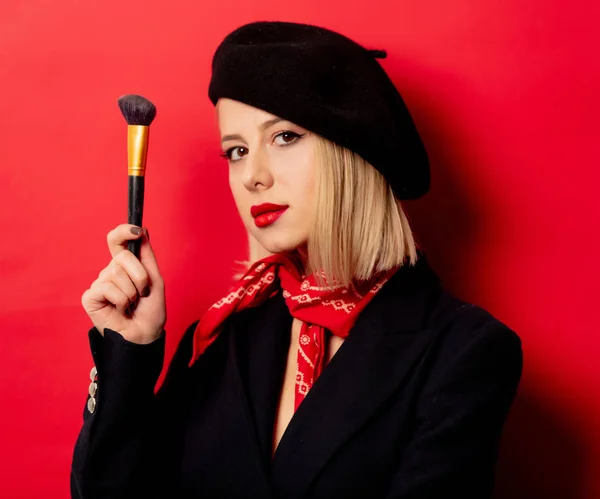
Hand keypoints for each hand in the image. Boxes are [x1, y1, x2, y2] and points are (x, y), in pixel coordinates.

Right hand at [81, 224, 166, 343]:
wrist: (144, 335)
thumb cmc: (150, 311)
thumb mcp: (154, 279)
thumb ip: (147, 255)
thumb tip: (142, 229)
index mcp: (125, 266)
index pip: (117, 241)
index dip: (123, 231)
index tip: (137, 231)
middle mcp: (110, 272)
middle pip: (122, 257)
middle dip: (139, 276)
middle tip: (142, 293)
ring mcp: (99, 283)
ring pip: (116, 273)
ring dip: (132, 291)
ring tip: (131, 304)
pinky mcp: (90, 297)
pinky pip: (107, 287)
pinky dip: (120, 300)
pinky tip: (119, 310)